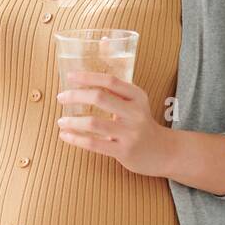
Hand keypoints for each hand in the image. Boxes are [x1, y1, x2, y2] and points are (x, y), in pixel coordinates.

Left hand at [55, 70, 173, 176]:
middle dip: (75, 96)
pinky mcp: (123, 151)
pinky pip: (94, 144)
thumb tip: (88, 72)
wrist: (163, 152)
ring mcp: (130, 133)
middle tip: (61, 97)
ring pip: (93, 123)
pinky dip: (76, 138)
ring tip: (61, 121)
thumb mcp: (135, 103)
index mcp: (137, 96)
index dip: (88, 77)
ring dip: (72, 121)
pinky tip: (65, 135)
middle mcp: (135, 113)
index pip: (110, 81)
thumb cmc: (141, 123)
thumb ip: (116, 91)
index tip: (70, 76)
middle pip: (99, 98)